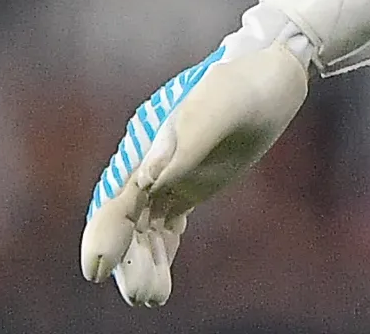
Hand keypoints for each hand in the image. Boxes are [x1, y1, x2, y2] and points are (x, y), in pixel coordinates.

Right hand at [78, 31, 309, 305]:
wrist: (273, 71)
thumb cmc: (248, 81)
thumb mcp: (224, 103)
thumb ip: (189, 137)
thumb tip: (150, 176)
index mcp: (150, 140)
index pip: (117, 195)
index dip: (104, 233)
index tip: (96, 270)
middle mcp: (151, 161)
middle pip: (125, 218)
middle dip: (126, 259)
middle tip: (142, 296)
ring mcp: (168, 174)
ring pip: (143, 229)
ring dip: (142, 263)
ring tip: (152, 298)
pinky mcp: (187, 185)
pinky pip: (164, 226)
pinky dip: (159, 254)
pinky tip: (160, 282)